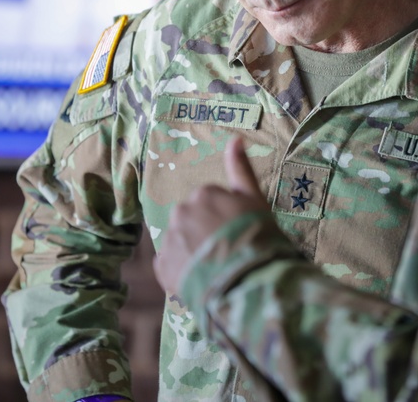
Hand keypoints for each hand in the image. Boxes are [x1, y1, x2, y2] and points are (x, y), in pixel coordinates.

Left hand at [153, 136, 269, 296]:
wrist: (245, 278)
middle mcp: (181, 211)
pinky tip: (200, 278)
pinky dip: (180, 271)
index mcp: (203, 193)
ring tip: (214, 268)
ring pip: (181, 242)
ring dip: (193, 252)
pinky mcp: (162, 267)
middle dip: (206, 233)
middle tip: (227, 250)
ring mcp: (170, 239)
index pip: (212, 202)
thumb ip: (242, 169)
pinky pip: (170, 265)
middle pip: (193, 220)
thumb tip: (236, 138)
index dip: (226, 218)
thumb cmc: (256, 236)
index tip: (237, 232)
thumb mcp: (255, 199)